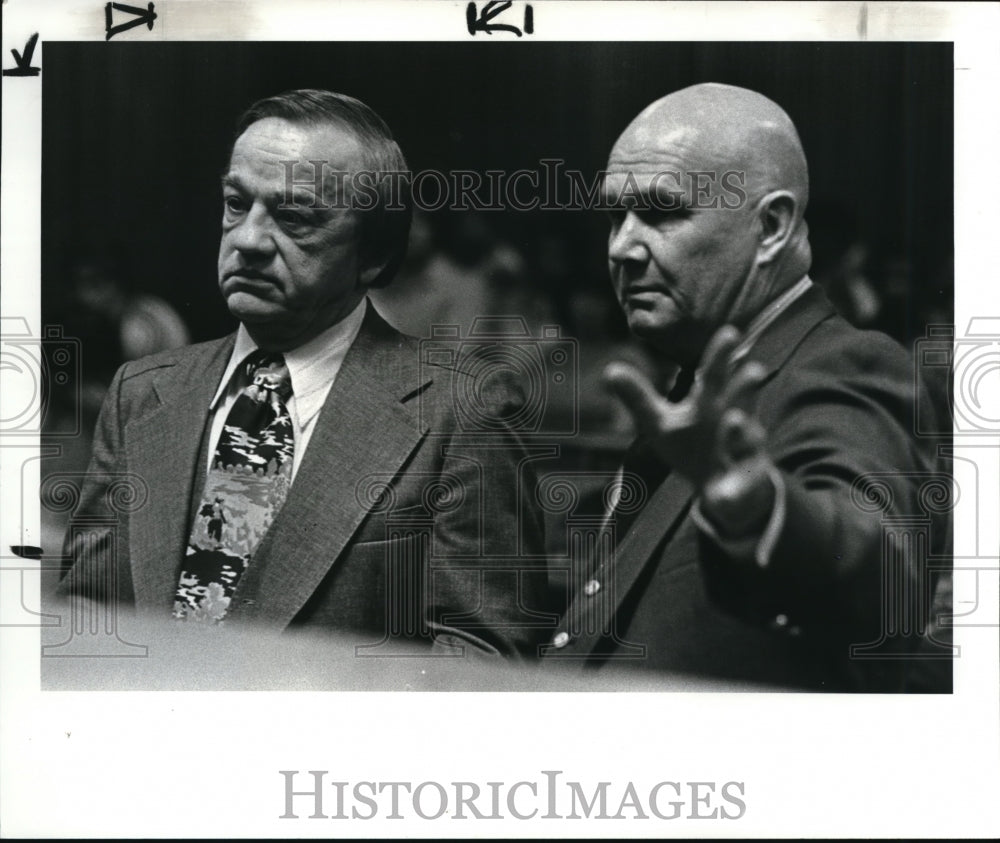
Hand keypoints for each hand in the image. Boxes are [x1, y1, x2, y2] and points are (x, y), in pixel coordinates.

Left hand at [604, 325, 775, 534]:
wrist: (722, 488)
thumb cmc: (691, 445)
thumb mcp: (660, 422)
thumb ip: (639, 398)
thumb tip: (610, 369)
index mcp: (711, 403)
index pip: (716, 375)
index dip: (721, 356)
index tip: (730, 332)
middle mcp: (733, 421)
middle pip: (740, 400)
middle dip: (745, 386)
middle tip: (754, 370)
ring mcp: (742, 453)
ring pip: (747, 439)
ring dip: (740, 430)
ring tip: (733, 421)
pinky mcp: (744, 485)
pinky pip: (739, 488)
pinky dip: (732, 492)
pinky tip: (722, 496)